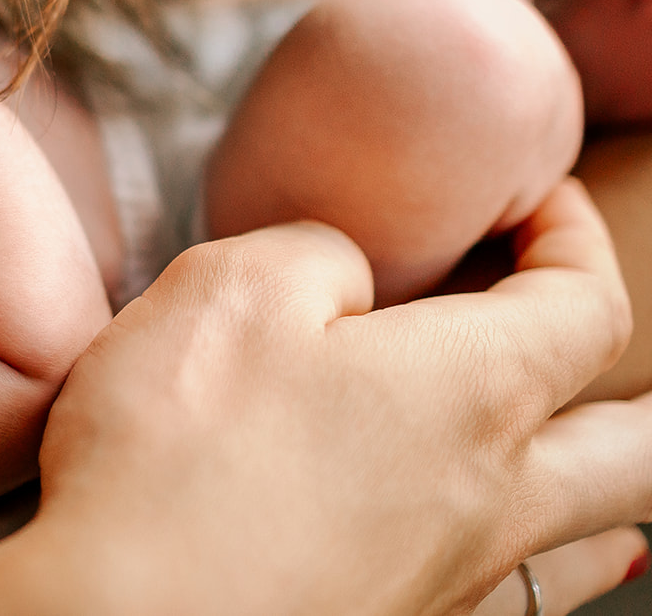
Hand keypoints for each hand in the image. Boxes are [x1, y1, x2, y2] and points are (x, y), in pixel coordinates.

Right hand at [0, 179, 651, 614]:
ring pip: (585, 538)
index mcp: (470, 392)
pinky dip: (520, 558)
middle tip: (566, 324)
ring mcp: (447, 582)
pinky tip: (462, 541)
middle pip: (632, 448)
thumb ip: (315, 254)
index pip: (586, 306)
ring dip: (589, 479)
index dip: (570, 238)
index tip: (535, 201)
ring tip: (556, 443)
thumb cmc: (173, 454)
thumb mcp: (229, 288)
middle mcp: (489, 501)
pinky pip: (504, 595)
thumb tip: (346, 278)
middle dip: (627, 377)